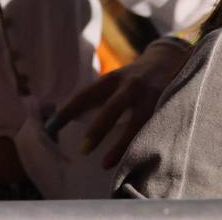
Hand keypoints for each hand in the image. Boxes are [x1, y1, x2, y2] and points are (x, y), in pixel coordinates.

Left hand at [48, 38, 189, 169]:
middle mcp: (131, 85)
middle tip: (82, 150)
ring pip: (137, 122)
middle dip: (97, 130)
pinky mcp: (170, 106)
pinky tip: (140, 159)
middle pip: (112, 108)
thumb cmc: (135, 78)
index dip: (68, 111)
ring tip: (106, 163)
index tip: (50, 127)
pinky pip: (156, 129)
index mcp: (113, 78)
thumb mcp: (116, 81)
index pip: (86, 95)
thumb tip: (72, 121)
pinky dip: (146, 144)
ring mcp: (152, 96)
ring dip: (121, 144)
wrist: (170, 59)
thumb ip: (100, 99)